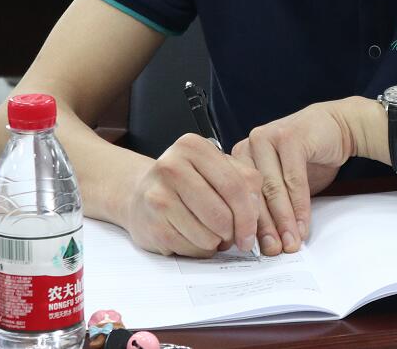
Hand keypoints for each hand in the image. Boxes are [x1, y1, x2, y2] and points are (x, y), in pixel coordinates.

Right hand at [122, 132, 261, 257]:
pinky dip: (198, 249)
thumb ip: (245, 182)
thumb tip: (256, 213)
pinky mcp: (151, 225)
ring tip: (209, 232)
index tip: (251, 234)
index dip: (249, 216)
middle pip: (221, 214)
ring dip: (215, 242)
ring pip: (207, 236)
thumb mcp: (216, 170)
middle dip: (232, 233)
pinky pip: (190, 248)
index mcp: (193, 147)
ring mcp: (158, 196)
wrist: (140, 194)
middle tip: (230, 235)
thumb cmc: (187, 182)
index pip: (235, 186)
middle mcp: (172, 166)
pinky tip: (191, 236)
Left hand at [231, 98, 365, 255]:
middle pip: (254, 194)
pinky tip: (303, 224)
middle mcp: (248, 145)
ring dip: (284, 220)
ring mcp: (267, 138)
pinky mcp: (289, 137)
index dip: (249, 227)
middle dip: (266, 228)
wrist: (334, 128)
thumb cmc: (306, 156)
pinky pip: (293, 179)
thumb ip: (272, 205)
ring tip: (291, 242)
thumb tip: (265, 242)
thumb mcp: (283, 183)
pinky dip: (300, 206)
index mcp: (239, 157)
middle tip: (275, 251)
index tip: (257, 251)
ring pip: (273, 188)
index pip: (238, 198)